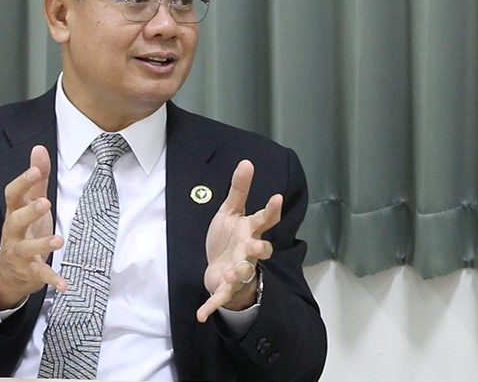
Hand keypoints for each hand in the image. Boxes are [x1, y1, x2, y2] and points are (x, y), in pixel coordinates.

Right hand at [0, 145, 67, 308]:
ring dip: (43, 245)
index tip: (35, 170)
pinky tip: (65, 283)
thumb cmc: (24, 231)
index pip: (13, 195)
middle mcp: (14, 232)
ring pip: (27, 248)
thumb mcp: (30, 203)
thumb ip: (36, 178)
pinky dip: (52, 279)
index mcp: (15, 212)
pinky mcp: (29, 272)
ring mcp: (20, 253)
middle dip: (30, 212)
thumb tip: (39, 148)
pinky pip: (40, 276)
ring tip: (59, 240)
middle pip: (16, 220)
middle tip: (45, 203)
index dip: (23, 182)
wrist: (8, 272)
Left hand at [197, 159, 282, 322]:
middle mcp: (249, 252)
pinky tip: (201, 315)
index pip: (264, 220)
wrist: (222, 267)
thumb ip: (239, 189)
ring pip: (244, 273)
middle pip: (259, 251)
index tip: (277, 197)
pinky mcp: (225, 287)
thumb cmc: (230, 238)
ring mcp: (239, 270)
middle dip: (260, 249)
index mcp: (250, 232)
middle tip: (257, 245)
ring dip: (238, 273)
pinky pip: (220, 297)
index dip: (271, 210)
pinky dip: (211, 306)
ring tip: (232, 271)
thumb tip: (246, 162)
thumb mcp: (231, 211)